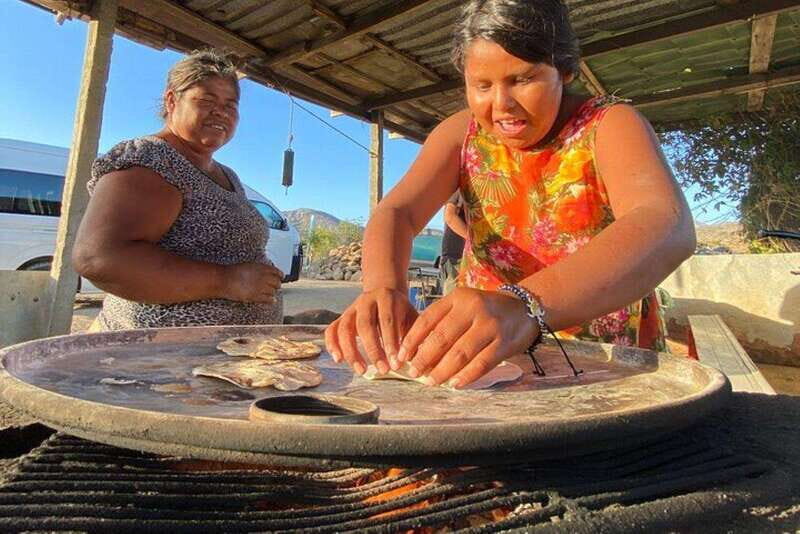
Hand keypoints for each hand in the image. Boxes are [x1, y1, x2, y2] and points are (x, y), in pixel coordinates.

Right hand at [222, 262, 282, 302]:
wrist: (224, 279)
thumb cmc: (233, 272)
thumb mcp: (249, 265)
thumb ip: (260, 269)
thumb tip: (267, 272)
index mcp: (262, 268)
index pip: (277, 272)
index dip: (280, 275)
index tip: (281, 277)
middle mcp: (263, 277)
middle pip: (277, 283)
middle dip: (276, 285)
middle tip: (275, 286)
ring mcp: (260, 287)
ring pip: (273, 292)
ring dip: (272, 292)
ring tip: (270, 293)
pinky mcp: (256, 296)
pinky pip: (268, 299)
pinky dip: (271, 300)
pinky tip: (272, 300)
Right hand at [325, 288, 417, 374]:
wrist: (384, 294)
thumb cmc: (400, 311)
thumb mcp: (411, 316)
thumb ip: (413, 336)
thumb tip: (414, 360)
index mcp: (386, 297)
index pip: (387, 320)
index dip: (391, 343)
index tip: (396, 363)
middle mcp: (365, 300)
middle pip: (365, 325)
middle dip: (373, 350)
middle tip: (383, 370)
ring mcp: (350, 308)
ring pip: (345, 329)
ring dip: (352, 352)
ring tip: (362, 371)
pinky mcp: (341, 317)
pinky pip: (331, 330)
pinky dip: (332, 345)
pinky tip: (339, 360)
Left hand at [397, 287, 538, 387]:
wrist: (525, 308)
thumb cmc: (486, 310)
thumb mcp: (463, 305)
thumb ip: (443, 321)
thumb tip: (418, 351)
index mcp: (458, 298)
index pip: (428, 320)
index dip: (412, 340)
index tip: (402, 356)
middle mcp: (473, 309)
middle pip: (441, 338)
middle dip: (424, 359)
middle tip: (414, 373)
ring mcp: (490, 326)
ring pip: (460, 354)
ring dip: (442, 371)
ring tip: (431, 381)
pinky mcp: (504, 343)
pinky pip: (481, 364)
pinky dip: (466, 376)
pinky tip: (454, 384)